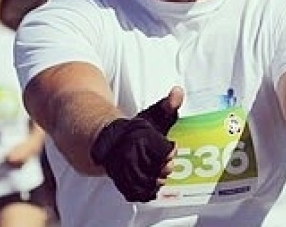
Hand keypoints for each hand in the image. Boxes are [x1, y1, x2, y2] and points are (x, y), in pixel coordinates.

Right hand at [90, 87, 182, 201]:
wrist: (106, 141)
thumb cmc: (133, 130)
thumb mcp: (153, 115)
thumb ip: (168, 105)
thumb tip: (179, 91)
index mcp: (140, 137)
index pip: (163, 151)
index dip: (169, 151)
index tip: (170, 149)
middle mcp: (129, 154)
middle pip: (158, 169)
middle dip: (164, 167)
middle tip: (165, 162)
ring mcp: (123, 170)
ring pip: (148, 183)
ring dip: (156, 179)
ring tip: (157, 171)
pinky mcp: (119, 182)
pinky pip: (137, 193)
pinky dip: (146, 191)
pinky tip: (150, 183)